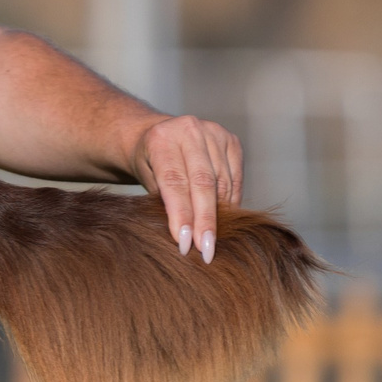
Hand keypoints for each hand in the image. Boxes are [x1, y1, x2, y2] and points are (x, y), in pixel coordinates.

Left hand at [129, 115, 243, 263]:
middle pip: (203, 183)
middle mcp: (190, 130)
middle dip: (205, 221)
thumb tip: (185, 238)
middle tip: (206, 251)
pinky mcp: (231, 140)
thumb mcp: (146, 180)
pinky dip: (231, 202)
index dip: (182, 215)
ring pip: (223, 182)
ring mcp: (214, 132)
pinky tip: (225, 220)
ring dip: (221, 215)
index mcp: (161, 139)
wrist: (159, 134)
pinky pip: (235, 178)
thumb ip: (163, 202)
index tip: (185, 244)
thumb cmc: (149, 163)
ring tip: (213, 240)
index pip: (174, 183)